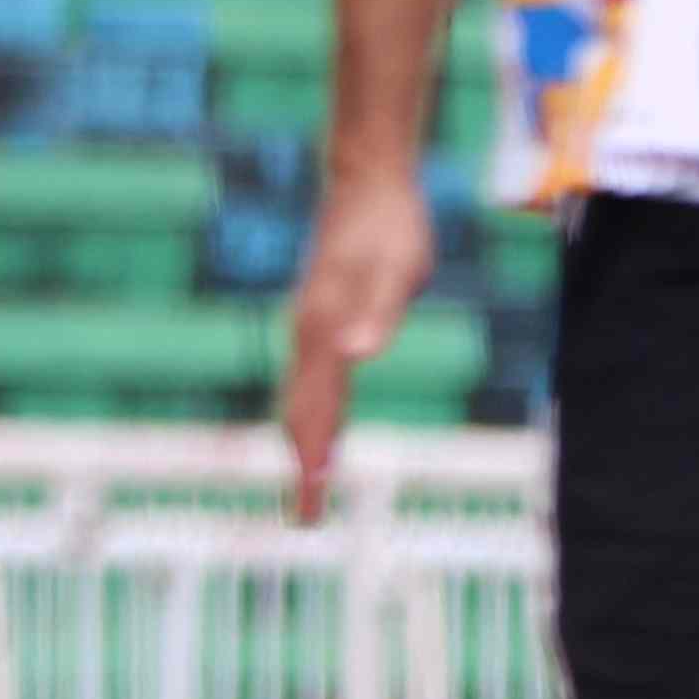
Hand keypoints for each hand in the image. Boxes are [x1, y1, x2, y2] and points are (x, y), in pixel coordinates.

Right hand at [277, 173, 438, 526]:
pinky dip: (310, 411)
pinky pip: (309, 378)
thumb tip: (358, 354)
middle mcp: (308, 332)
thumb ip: (380, 312)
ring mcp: (310, 325)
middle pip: (299, 410)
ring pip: (300, 395)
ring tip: (310, 482)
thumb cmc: (391, 225)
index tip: (311, 505)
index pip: (315, 408)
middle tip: (306, 516)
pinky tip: (319, 421)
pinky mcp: (319, 317)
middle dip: (302, 465)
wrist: (368, 181)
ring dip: (303, 441)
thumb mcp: (399, 269)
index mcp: (323, 330)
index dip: (313, 460)